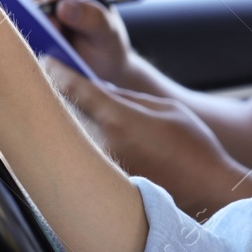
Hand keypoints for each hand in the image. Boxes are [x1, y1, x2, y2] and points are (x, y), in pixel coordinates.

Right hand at [24, 0, 138, 86]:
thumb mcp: (109, 32)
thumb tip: (63, 6)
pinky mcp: (23, 28)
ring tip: (46, 41)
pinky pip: (11, 27)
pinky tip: (34, 49)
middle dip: (35, 3)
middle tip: (50, 26)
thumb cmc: (107, 43)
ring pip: (15, 4)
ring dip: (26, 22)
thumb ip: (93, 18)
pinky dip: (18, 37)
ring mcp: (33, 8)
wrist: (100, 70)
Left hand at [42, 57, 251, 219]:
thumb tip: (98, 89)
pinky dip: (78, 145)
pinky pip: (82, 157)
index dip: (57, 71)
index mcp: (119, 118)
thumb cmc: (193, 146)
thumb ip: (128, 97)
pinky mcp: (103, 184)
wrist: (205, 190)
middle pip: (65, 113)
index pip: (75, 89)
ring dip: (67, 122)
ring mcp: (100, 168)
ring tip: (64, 110)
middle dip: (56, 96)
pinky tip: (84, 141)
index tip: (46, 61)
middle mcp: (103, 144)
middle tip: (50, 82)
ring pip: (72, 136)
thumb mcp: (167, 108)